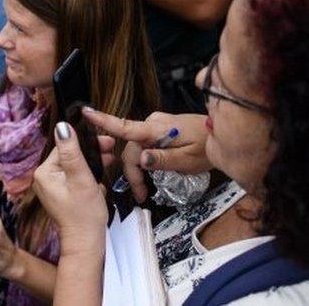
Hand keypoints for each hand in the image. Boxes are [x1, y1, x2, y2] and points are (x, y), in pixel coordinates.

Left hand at [32, 122, 107, 255]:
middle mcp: (44, 179)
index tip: (105, 140)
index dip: (86, 142)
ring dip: (91, 163)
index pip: (64, 147)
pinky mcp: (61, 194)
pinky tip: (99, 179)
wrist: (86, 241)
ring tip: (108, 161)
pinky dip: (87, 176)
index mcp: (44, 173)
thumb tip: (63, 126)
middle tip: (110, 149)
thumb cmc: (84, 214)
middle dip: (90, 152)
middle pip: (69, 156)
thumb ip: (72, 152)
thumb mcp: (81, 178)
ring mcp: (52, 187)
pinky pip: (74, 178)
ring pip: (74, 167)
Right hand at [82, 107, 210, 202]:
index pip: (126, 126)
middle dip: (133, 173)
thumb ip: (164, 160)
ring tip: (147, 190)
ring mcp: (156, 124)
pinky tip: (153, 173)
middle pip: (130, 149)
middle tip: (142, 195)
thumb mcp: (189, 160)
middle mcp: (152, 123)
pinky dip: (145, 160)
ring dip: (139, 169)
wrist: (223, 134)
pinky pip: (145, 145)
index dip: (104, 121)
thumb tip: (141, 160)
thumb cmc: (208, 146)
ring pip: (136, 149)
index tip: (85, 113)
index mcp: (157, 129)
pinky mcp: (160, 128)